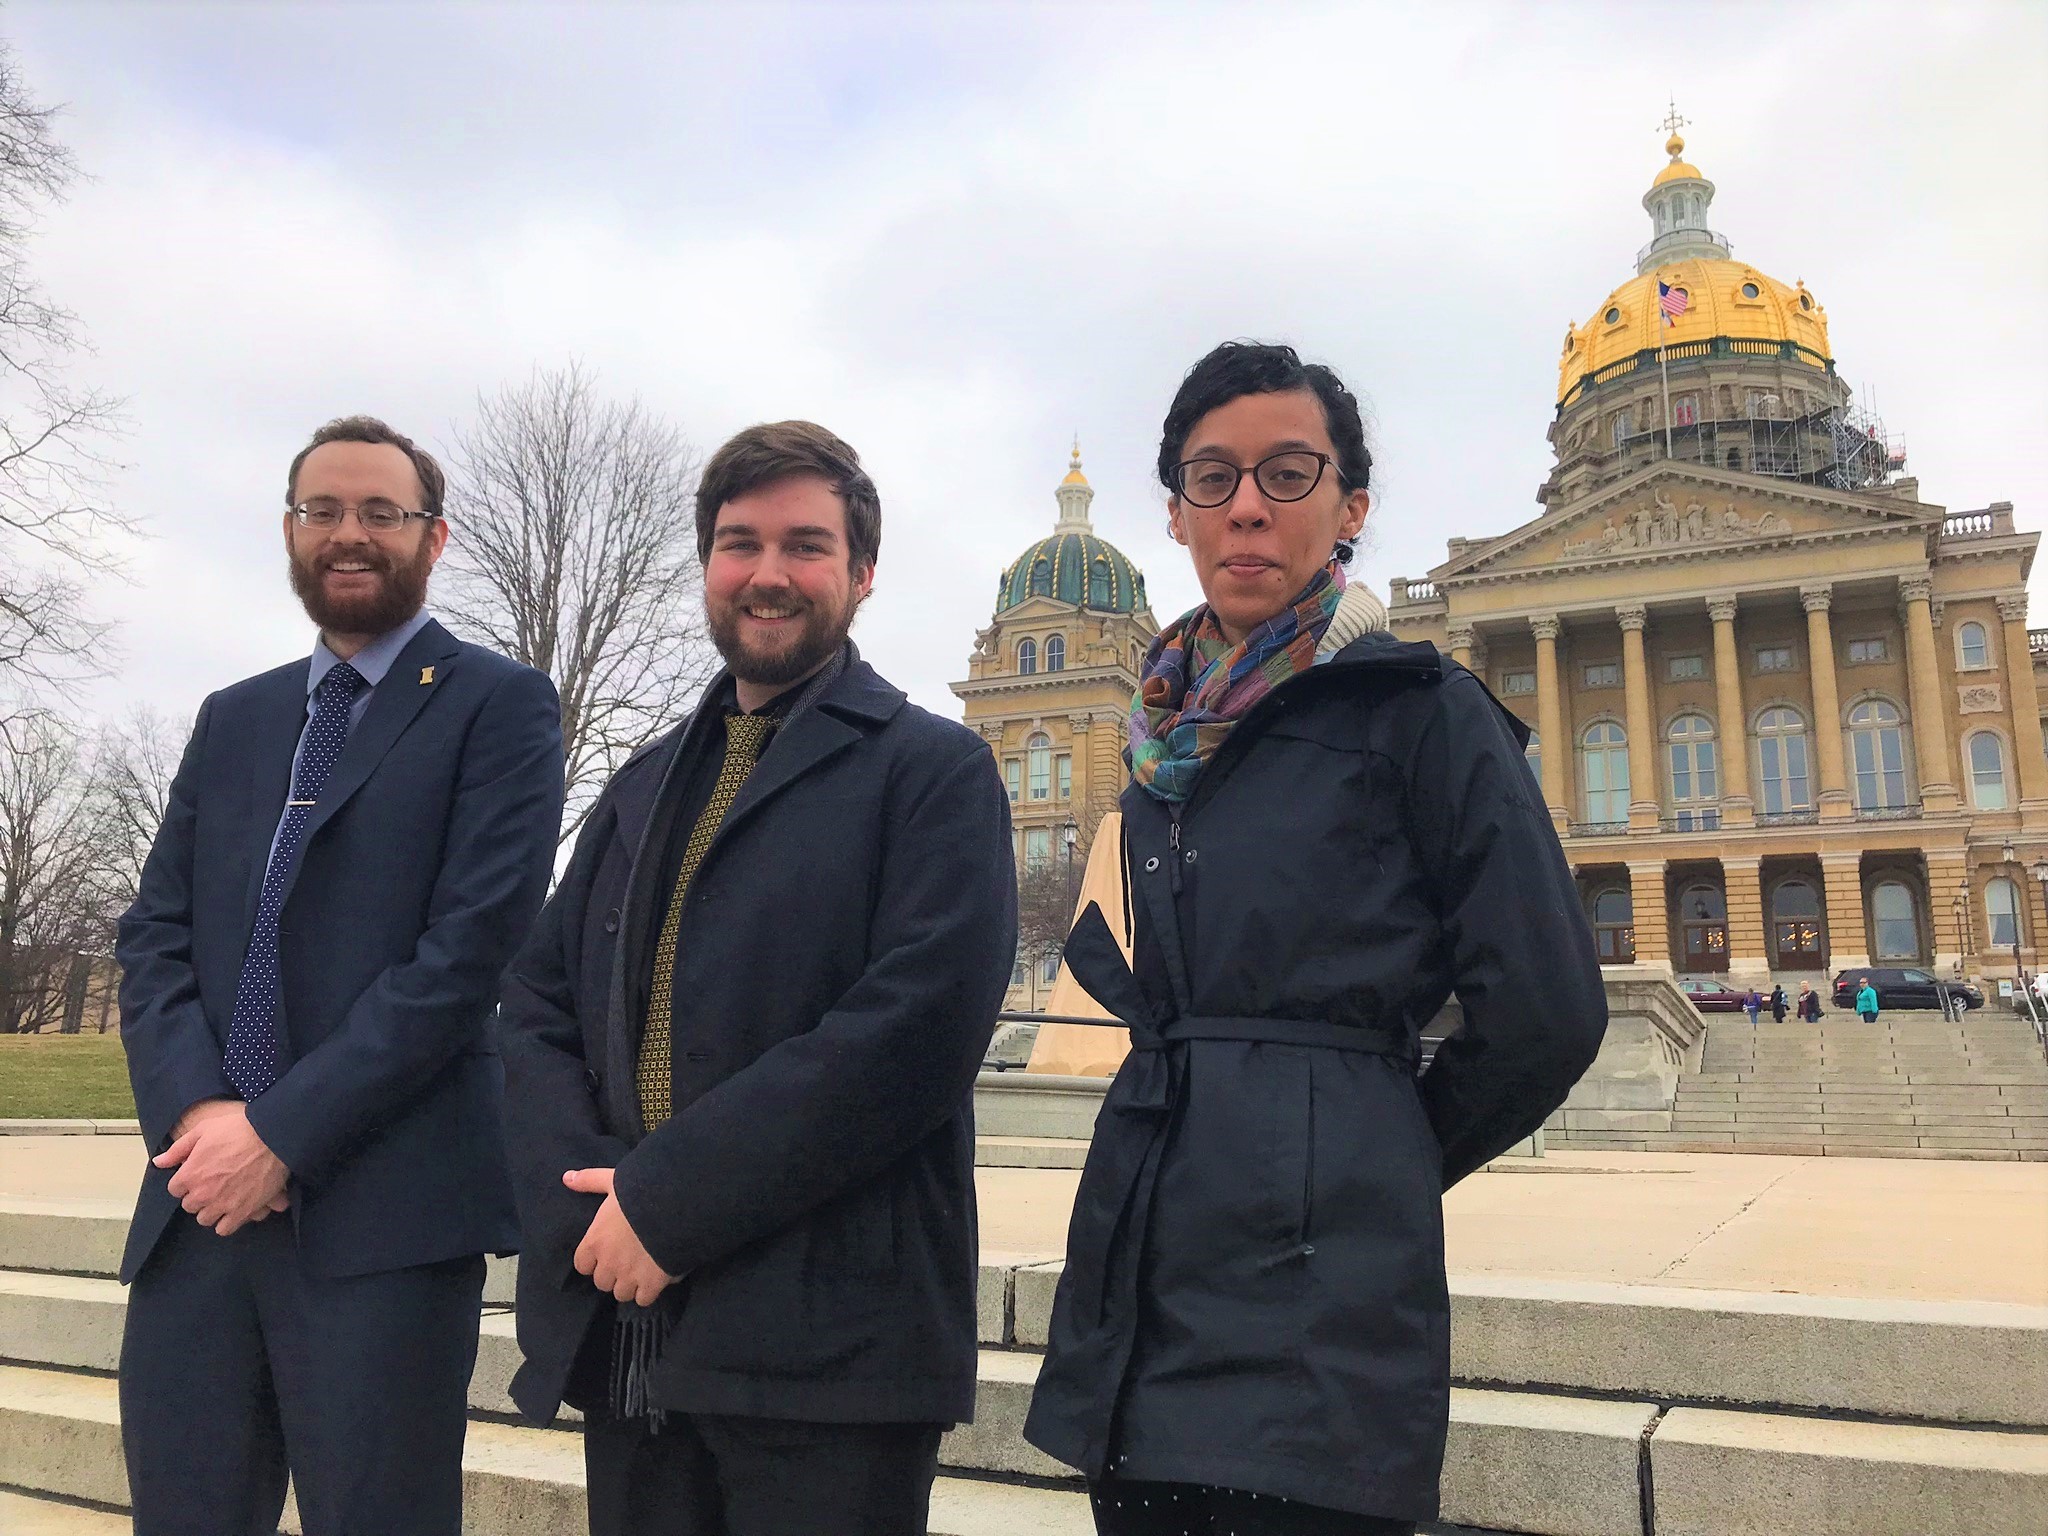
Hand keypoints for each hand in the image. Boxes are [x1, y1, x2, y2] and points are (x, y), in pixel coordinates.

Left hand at [156, 1103, 290, 1235]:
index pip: (175, 1189)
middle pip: (189, 1205)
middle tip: (212, 1184)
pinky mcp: (242, 1211)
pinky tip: (232, 1210)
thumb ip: (178, 1149)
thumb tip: (158, 1162)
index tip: (198, 1174)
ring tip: (222, 1198)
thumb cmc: (238, 1130)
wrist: (273, 1137)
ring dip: (211, 1210)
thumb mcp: (204, 1130)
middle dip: (198, 1196)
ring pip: (205, 1219)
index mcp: (190, 1174)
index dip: (186, 1180)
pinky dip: (226, 1222)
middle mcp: (202, 1193)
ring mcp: (222, 1204)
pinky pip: (224, 1229)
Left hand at [565, 1167, 673, 1306]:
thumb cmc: (641, 1192)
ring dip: (630, 1285)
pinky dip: (648, 1292)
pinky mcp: (651, 1284)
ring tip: (642, 1271)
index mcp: (595, 1241)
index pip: (582, 1265)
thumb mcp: (613, 1180)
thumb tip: (566, 1177)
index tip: (606, 1253)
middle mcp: (608, 1263)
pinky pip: (643, 1299)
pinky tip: (657, 1279)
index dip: (593, 1261)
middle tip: (627, 1261)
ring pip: (621, 1293)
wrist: (674, 1205)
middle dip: (613, 1274)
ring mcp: (629, 1276)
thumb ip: (589, 1180)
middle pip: (602, 1282)